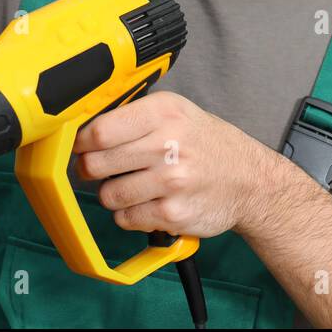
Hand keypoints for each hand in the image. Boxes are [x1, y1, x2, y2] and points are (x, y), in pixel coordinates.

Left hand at [73, 90, 276, 238]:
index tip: (81, 145)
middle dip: (91, 168)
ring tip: (133, 185)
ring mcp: (171, 182)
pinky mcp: (173, 214)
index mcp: (164, 112)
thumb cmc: (205, 144)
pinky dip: (130, 214)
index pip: (99, 130)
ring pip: (108, 195)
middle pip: (96, 164)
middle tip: (103, 167)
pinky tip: (147, 202)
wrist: (250, 180)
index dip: (81, 141)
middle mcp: (168, 144)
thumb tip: (83, 125)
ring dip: (113, 194)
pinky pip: (126, 219)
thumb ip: (133, 115)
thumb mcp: (175, 112)